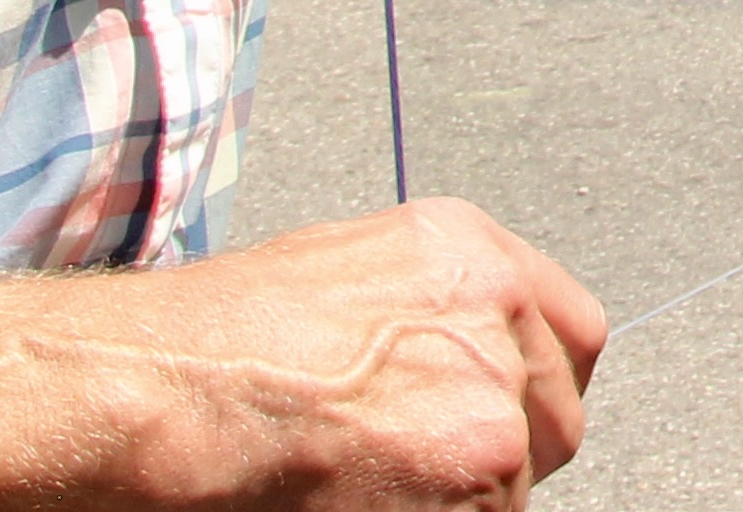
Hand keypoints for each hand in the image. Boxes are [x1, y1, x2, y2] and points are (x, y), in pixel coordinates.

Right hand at [101, 198, 611, 508]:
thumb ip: (438, 316)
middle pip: (553, 420)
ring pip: (514, 487)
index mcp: (472, 255)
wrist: (169, 390)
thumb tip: (472, 367)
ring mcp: (492, 399)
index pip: (573, 335)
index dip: (535, 388)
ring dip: (454, 500)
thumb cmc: (219, 342)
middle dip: (503, 455)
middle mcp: (499, 316)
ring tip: (366, 485)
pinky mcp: (474, 473)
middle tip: (420, 469)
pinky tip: (358, 503)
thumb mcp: (352, 274)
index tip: (507, 418)